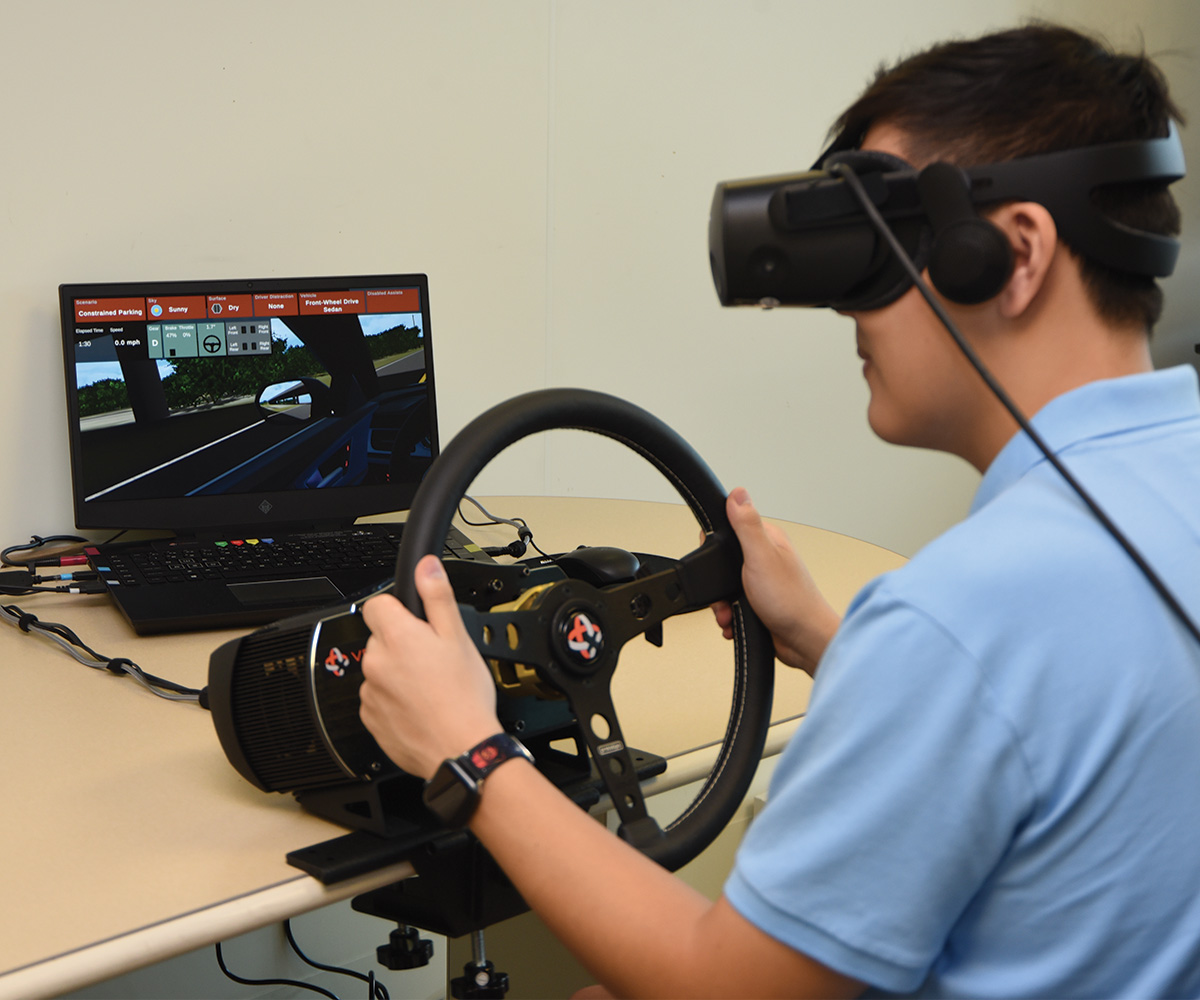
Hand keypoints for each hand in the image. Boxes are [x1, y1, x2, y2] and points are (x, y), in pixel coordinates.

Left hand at [359, 554, 501, 779]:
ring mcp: (370, 693)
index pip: (377, 604)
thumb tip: (426, 567)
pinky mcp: (370, 719)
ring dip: (398, 674)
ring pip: (380, 670)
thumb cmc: (463, 697)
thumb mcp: (459, 638)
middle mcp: (376, 663)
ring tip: (430, 688)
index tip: (416, 622)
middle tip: (433, 660)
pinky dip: (395, 701)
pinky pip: (378, 699)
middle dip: (402, 644)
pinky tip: (421, 707)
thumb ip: (437, 597)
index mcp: (397, 637)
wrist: (461, 749)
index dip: (398, 609)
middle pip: (381, 639)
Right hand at [713, 487, 840, 674]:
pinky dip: (730, 616)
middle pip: (723, 562)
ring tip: (731, 611)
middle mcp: (765, 559)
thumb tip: (738, 492)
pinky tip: (735, 621)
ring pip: (725, 587)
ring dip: (722, 604)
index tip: (716, 560)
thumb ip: (747, 524)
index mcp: (767, 540)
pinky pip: (732, 606)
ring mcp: (762, 582)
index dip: (716, 544)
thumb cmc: (792, 600)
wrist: (804, 641)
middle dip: (717, 583)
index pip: (730, 528)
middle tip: (726, 592)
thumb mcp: (761, 556)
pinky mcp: (759, 603)